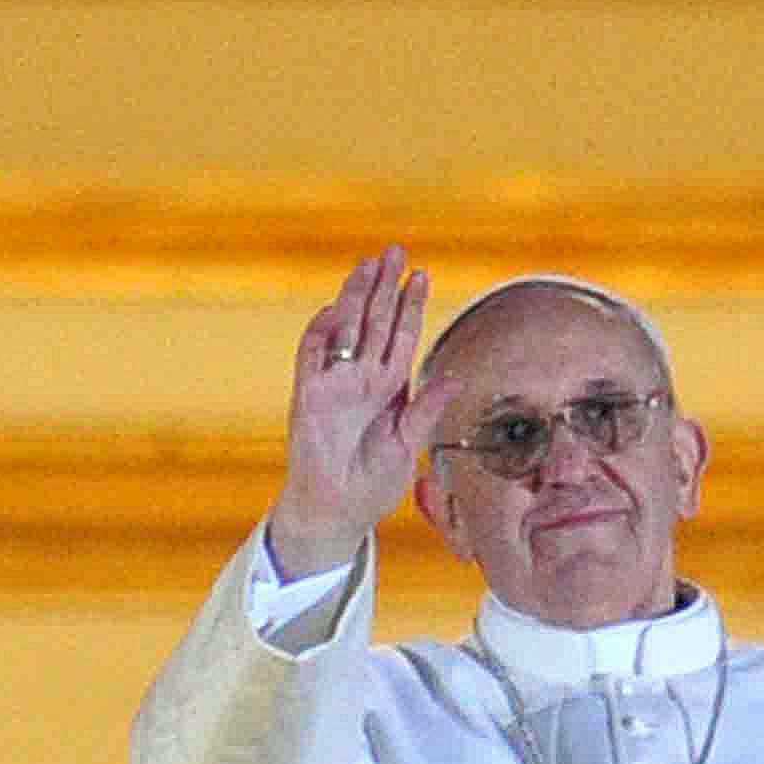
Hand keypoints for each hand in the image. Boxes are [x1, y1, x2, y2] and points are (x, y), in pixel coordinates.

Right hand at [262, 246, 433, 580]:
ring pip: (345, 329)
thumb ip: (426, 410)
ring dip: (355, 298)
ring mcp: (334, 384)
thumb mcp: (409, 445)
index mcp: (389, 388)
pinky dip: (321, 333)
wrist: (338, 512)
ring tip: (368, 265)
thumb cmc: (373, 484)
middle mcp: (362, 379)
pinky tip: (334, 310)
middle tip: (395, 251)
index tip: (422, 275)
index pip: (401, 336)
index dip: (411, 306)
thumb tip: (454, 377)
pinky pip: (312, 357)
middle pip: (374, 322)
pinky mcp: (309, 397)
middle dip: (384, 286)